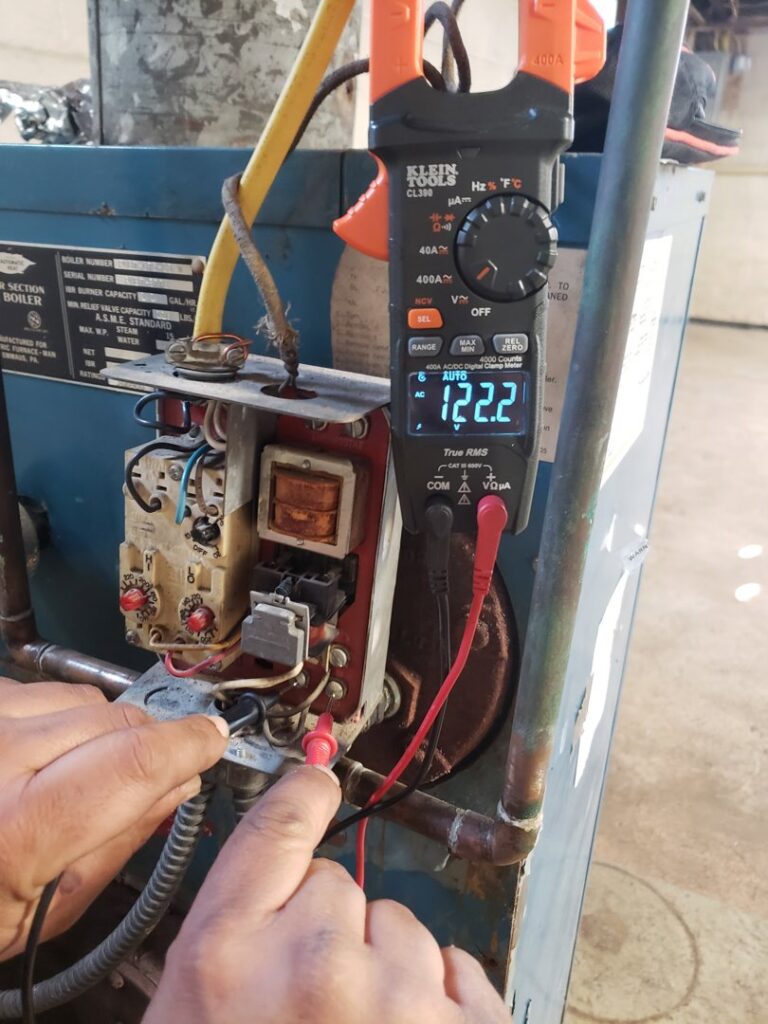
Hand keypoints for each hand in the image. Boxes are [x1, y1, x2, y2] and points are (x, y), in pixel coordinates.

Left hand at [0, 677, 227, 960]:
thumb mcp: (41, 913)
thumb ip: (119, 845)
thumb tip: (176, 788)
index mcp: (14, 830)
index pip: (133, 761)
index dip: (188, 745)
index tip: (210, 740)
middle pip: (119, 723)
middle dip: (146, 749)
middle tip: (136, 784)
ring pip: (88, 700)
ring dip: (100, 732)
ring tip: (69, 778)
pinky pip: (47, 689)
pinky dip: (59, 719)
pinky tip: (36, 757)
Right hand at [146, 766, 507, 1022]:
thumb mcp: (194, 1019)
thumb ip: (235, 940)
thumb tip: (283, 879)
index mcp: (226, 957)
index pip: (276, 830)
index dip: (302, 794)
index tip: (316, 776)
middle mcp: (313, 964)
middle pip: (336, 884)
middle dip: (328, 929)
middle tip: (307, 1002)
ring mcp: (396, 1001)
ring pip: (399, 926)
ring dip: (385, 969)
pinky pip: (453, 965)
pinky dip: (437, 999)